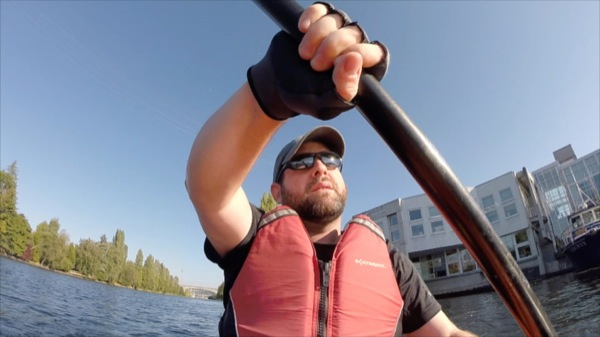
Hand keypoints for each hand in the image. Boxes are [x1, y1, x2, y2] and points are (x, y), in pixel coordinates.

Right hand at [247, 2, 388, 119]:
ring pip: (337, 19)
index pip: (376, 54)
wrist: (277, 86)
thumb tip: (355, 59)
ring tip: (304, 55)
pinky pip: (321, 9)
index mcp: (362, 70)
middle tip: (315, 66)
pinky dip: (312, 17)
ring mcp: (335, 32)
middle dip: (332, 47)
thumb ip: (344, 88)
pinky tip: (302, 29)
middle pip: (355, 33)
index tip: (338, 63)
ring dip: (318, 35)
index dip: (360, 54)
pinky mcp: (318, 21)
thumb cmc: (306, 98)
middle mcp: (353, 47)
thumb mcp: (325, 103)